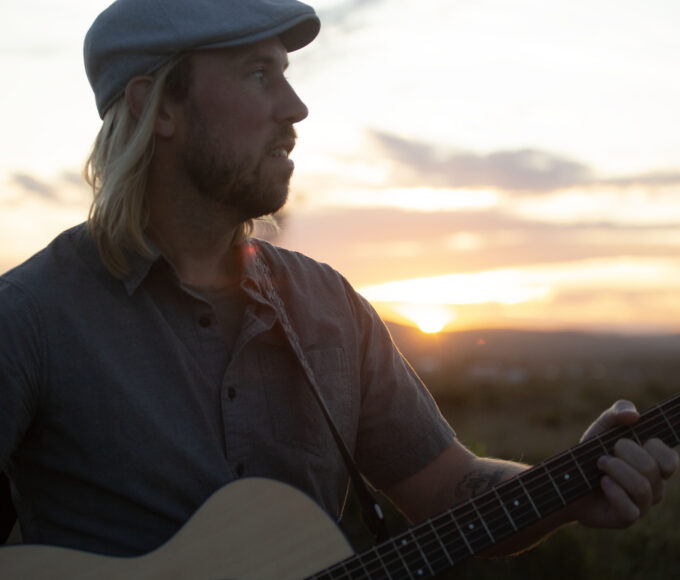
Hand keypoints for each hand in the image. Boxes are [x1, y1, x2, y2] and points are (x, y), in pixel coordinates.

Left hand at [573, 399, 678, 528]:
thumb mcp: (601, 428)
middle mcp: (654, 487)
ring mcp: (642, 505)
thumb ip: (618, 413)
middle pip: (652, 468)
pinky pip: (630, 509)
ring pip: (642, 488)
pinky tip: (602, 482)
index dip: (651, 447)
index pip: (669, 459)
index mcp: (654, 465)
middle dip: (624, 454)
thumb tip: (635, 415)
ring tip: (600, 464)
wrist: (565, 481)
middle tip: (605, 453)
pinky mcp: (626, 519)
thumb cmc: (590, 454)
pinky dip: (613, 491)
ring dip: (616, 470)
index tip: (626, 441)